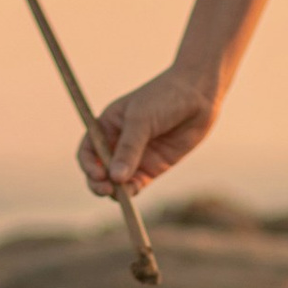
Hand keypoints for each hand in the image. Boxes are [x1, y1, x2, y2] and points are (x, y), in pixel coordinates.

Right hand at [82, 65, 219, 195]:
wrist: (198, 95)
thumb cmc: (165, 97)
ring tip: (121, 192)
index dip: (88, 165)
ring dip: (115, 190)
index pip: (88, 151)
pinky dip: (132, 191)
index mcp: (107, 126)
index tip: (98, 174)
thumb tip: (115, 178)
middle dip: (98, 182)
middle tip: (106, 189)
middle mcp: (118, 143)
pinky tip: (133, 191)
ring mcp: (136, 157)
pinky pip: (136, 184)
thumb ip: (129, 149)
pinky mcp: (153, 167)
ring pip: (117, 181)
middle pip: (99, 170)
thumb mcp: (141, 120)